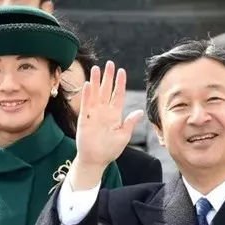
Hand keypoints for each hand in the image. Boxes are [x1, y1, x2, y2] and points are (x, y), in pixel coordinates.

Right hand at [71, 61, 142, 188]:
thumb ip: (130, 123)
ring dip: (97, 82)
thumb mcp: (124, 136)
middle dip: (108, 77)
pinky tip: (89, 84)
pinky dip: (87, 94)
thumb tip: (140, 112)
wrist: (95, 160)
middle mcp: (104, 112)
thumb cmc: (110, 150)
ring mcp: (94, 114)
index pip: (118, 95)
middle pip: (107, 90)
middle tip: (110, 63)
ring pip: (96, 94)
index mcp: (115, 115)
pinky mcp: (84, 119)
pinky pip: (86, 104)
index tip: (122, 71)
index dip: (120, 83)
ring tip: (97, 68)